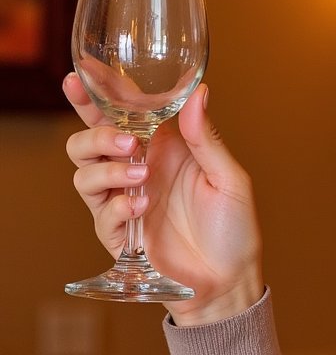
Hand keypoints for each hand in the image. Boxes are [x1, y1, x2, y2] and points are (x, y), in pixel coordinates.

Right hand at [64, 74, 263, 325]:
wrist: (230, 280)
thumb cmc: (235, 228)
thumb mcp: (229, 178)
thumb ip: (206, 138)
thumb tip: (199, 92)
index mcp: (166, 149)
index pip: (123, 114)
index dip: (100, 94)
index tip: (82, 75)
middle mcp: (140, 170)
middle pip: (89, 141)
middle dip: (95, 133)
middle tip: (126, 142)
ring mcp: (125, 202)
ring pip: (84, 174)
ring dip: (107, 169)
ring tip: (141, 176)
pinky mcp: (120, 234)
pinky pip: (101, 213)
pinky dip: (116, 206)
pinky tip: (141, 206)